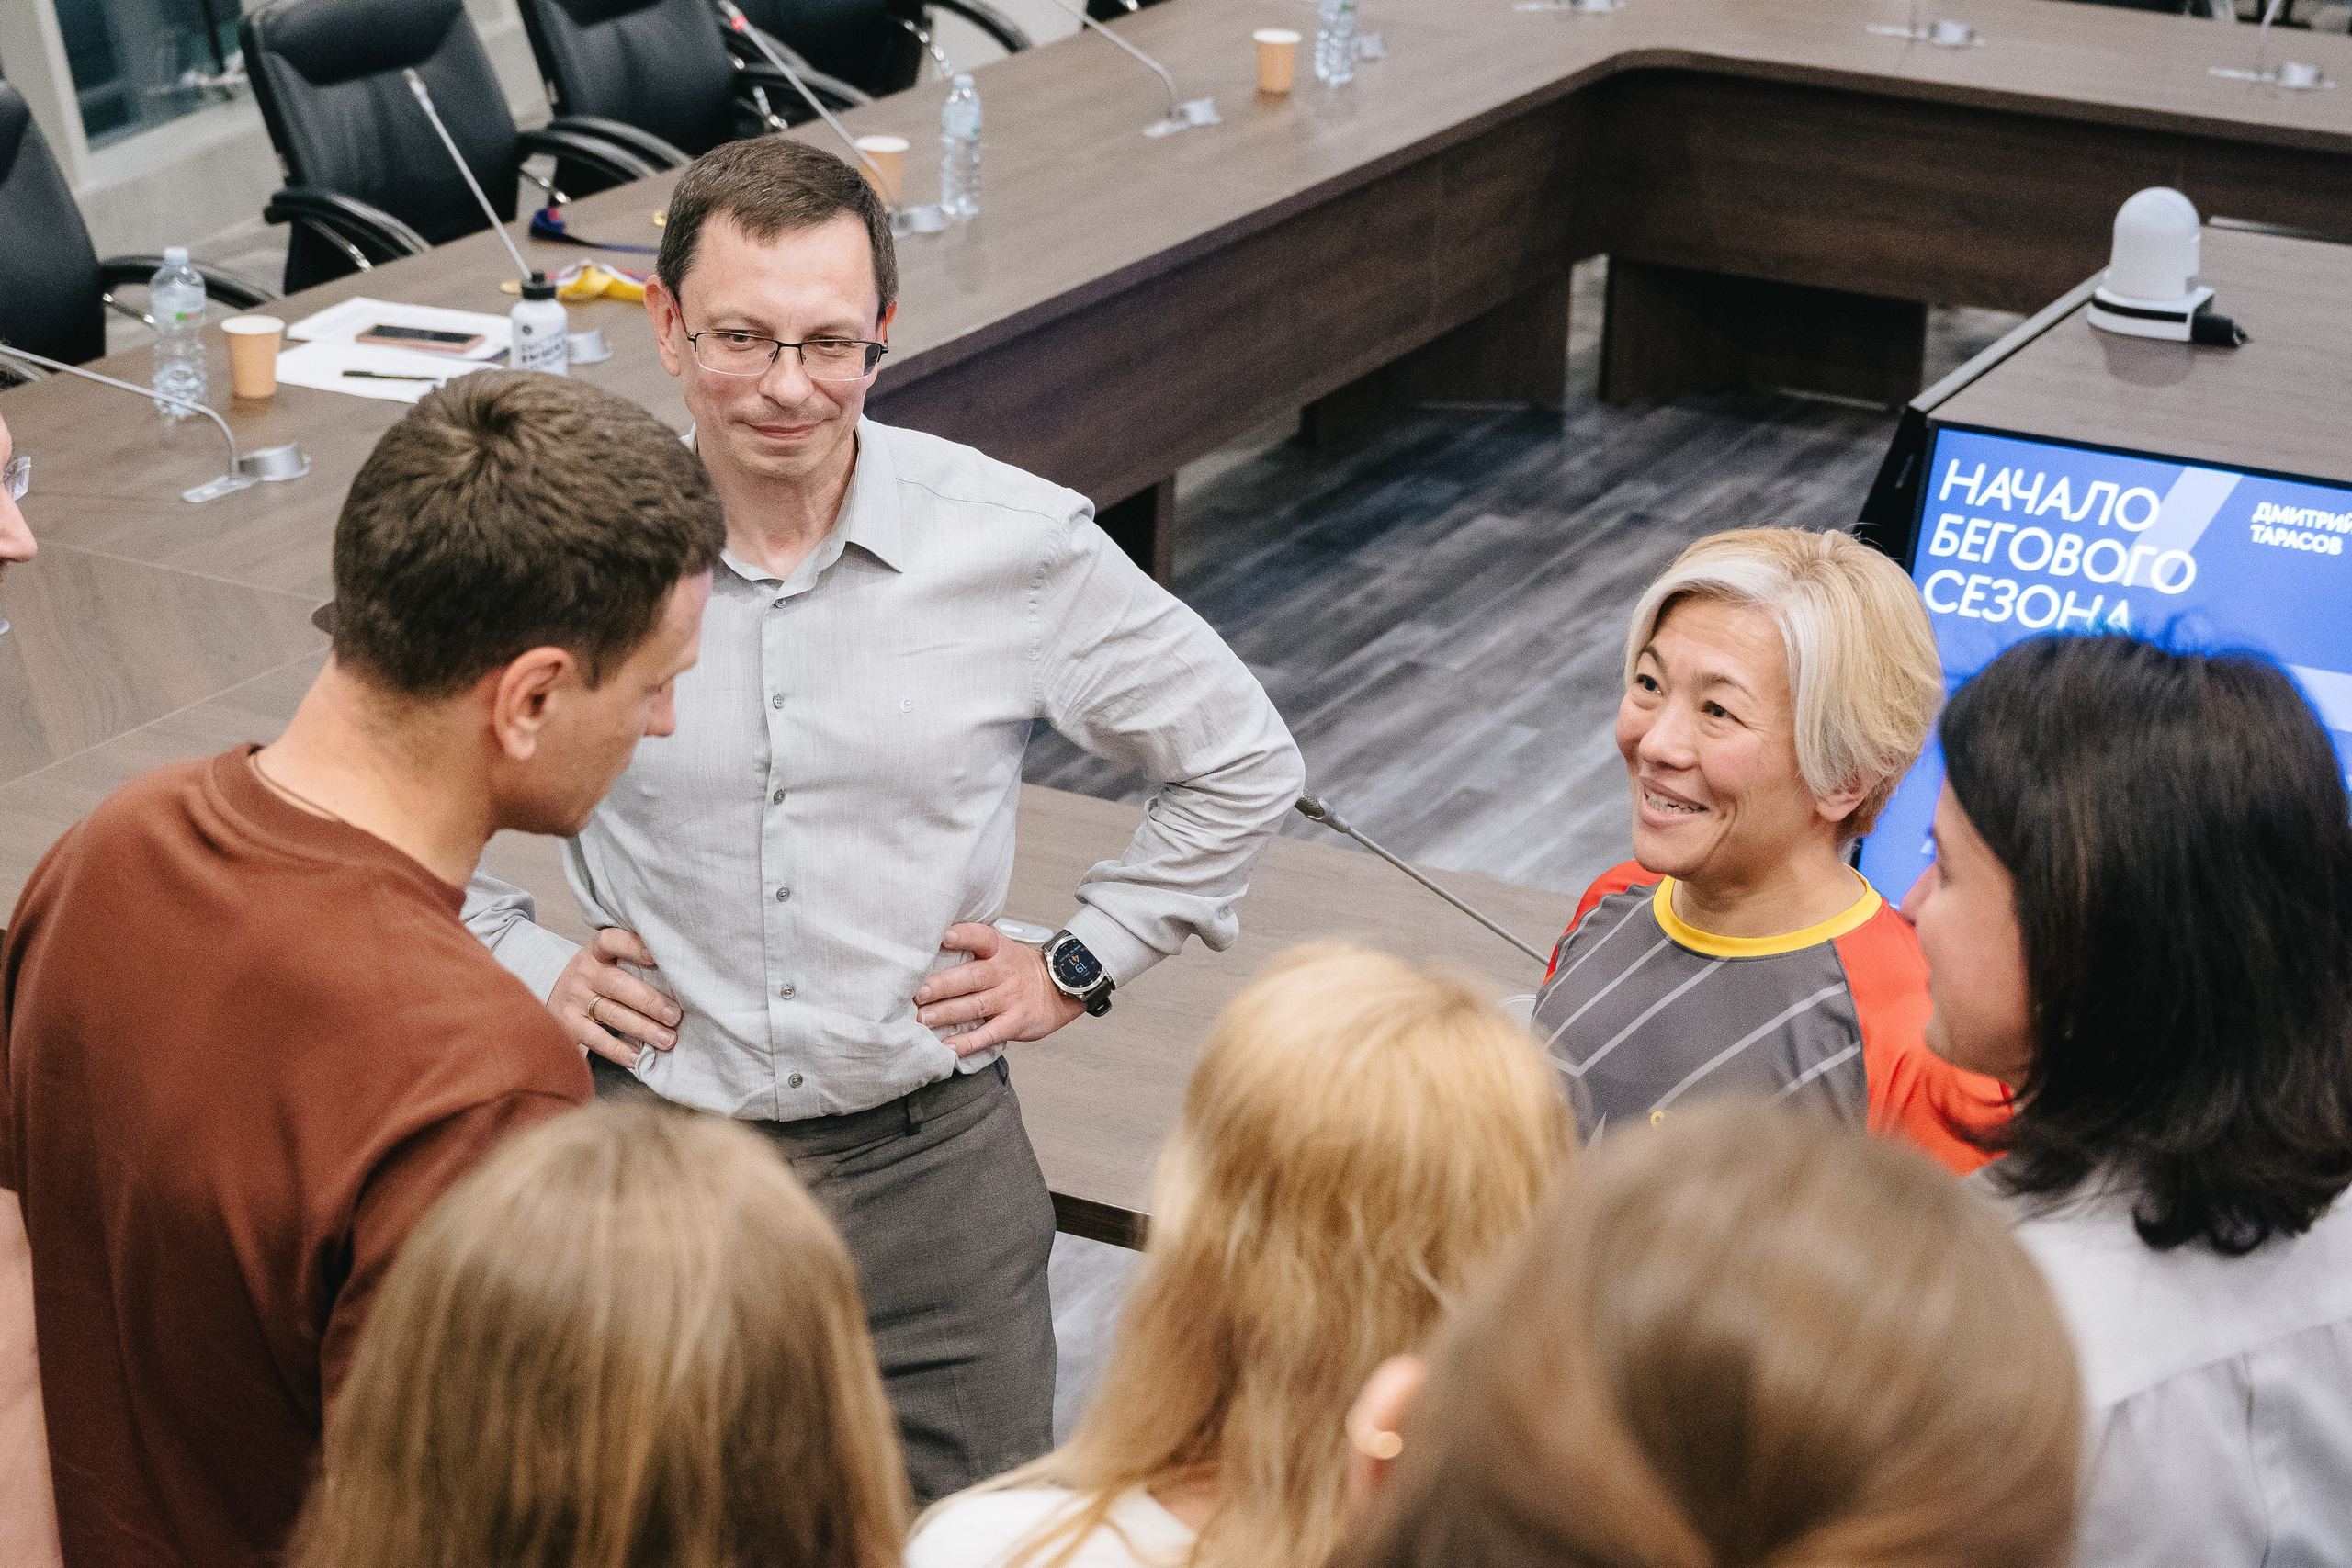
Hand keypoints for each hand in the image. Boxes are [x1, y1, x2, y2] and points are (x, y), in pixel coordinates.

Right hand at [549, 927, 680, 1068]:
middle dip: (650, 1002)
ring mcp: (574, 999)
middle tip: (674, 1016)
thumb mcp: (607, 960)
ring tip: (667, 1039)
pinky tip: (638, 1056)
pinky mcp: (569, 1025)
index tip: (657, 957)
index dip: (633, 947)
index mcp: (596, 951)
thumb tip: (680, 977)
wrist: (549, 993)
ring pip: (612, 1014)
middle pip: (619, 985)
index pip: (612, 941)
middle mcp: (584, 973)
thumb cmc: (597, 977)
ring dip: (643, 1028)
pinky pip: (597, 1039)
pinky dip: (619, 1050)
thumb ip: (634, 962)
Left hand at [915, 924, 1085, 1056]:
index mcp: (999, 950)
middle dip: (943, 985)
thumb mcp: (1003, 950)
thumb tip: (931, 948)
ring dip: (948, 1013)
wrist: (1059, 988)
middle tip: (919, 993)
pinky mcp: (1016, 1022)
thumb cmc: (1020, 970)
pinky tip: (949, 1047)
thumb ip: (974, 947)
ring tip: (924, 1020)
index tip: (944, 936)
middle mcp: (1004, 973)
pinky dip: (968, 1042)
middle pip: (972, 977)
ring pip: (976, 1005)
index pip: (982, 937)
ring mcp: (1010, 998)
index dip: (964, 936)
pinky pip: (990, 1033)